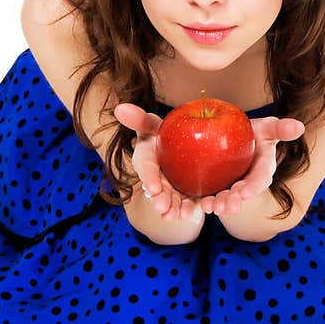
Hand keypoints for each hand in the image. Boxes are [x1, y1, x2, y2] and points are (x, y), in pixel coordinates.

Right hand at [113, 103, 203, 221]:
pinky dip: (198, 206)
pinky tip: (205, 210)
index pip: (146, 169)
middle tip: (164, 207)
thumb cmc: (163, 133)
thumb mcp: (153, 124)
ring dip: (178, 209)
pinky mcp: (190, 193)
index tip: (153, 187)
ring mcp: (174, 188)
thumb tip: (120, 108)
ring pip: (176, 200)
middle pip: (160, 191)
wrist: (183, 144)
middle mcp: (158, 179)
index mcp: (147, 161)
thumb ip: (140, 119)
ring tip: (183, 214)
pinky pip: (194, 201)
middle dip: (161, 200)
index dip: (149, 178)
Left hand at [199, 115, 305, 216]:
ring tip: (209, 207)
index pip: (259, 180)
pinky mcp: (215, 187)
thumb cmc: (252, 131)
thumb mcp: (266, 127)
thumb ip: (280, 128)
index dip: (254, 186)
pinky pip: (209, 195)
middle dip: (234, 201)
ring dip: (218, 205)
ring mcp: (231, 187)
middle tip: (226, 207)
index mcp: (262, 171)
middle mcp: (247, 183)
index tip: (246, 192)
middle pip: (241, 194)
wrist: (231, 136)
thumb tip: (299, 127)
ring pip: (225, 199)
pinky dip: (203, 201)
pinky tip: (198, 204)